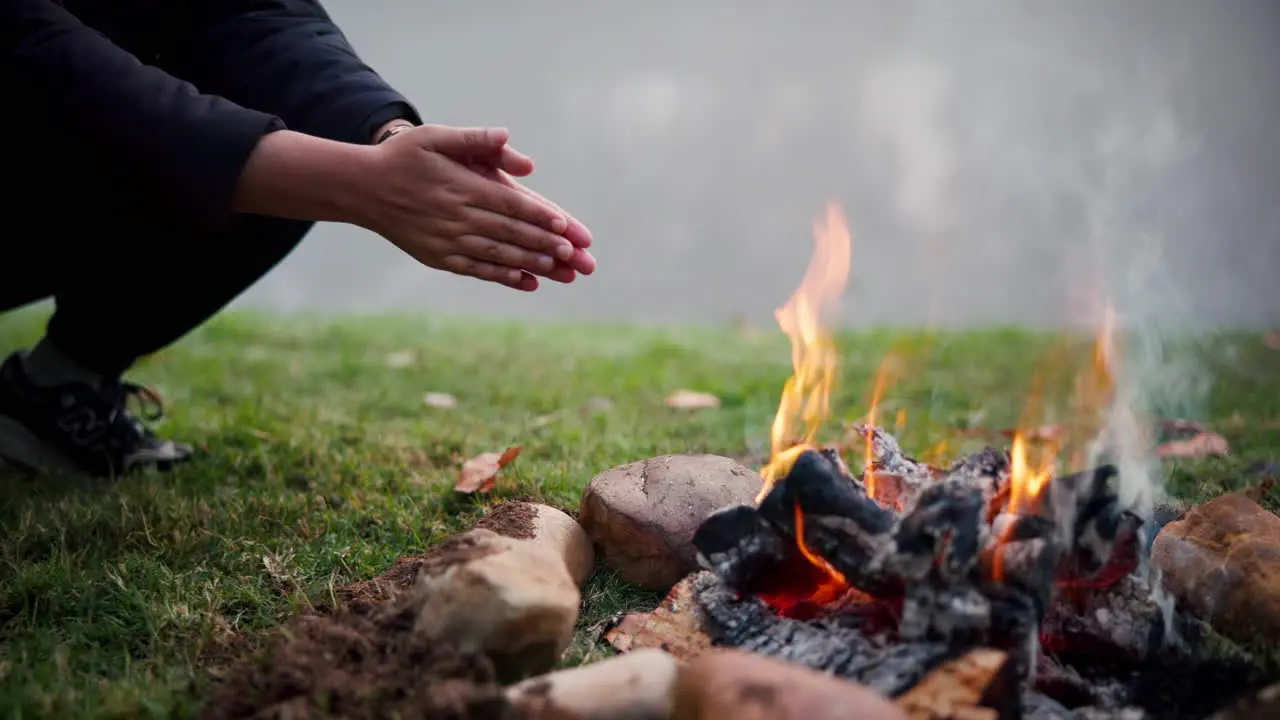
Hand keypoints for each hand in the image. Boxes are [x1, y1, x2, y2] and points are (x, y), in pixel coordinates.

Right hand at [357, 124, 586, 290]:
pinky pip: (478, 270)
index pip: (509, 203)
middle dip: (546, 245)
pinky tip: (529, 282)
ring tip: (562, 272)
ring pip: (498, 254)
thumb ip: (473, 139)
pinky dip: (504, 277)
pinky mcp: (439, 257)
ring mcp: (448, 241)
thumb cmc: (403, 157)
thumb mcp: (435, 137)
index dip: (539, 216)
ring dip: (532, 264)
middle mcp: (457, 217)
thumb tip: (507, 137)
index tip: (566, 226)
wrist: (361, 189)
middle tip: (576, 256)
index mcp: (461, 187)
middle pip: (511, 232)